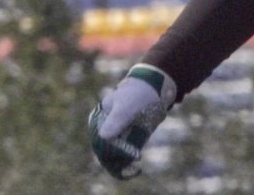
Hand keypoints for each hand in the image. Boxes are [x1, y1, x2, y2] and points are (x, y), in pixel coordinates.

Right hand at [89, 63, 176, 179]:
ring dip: (123, 160)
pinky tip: (136, 164)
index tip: (120, 158)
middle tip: (129, 164)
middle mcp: (106, 126)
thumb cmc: (137, 94)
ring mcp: (118, 131)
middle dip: (117, 158)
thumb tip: (104, 136)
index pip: (99, 142)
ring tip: (134, 165)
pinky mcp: (129, 134)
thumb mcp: (126, 107)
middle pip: (107, 149)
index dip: (107, 153)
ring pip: (117, 151)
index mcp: (99, 118)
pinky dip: (130, 157)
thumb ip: (116, 120)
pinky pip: (127, 150)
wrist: (155, 86)